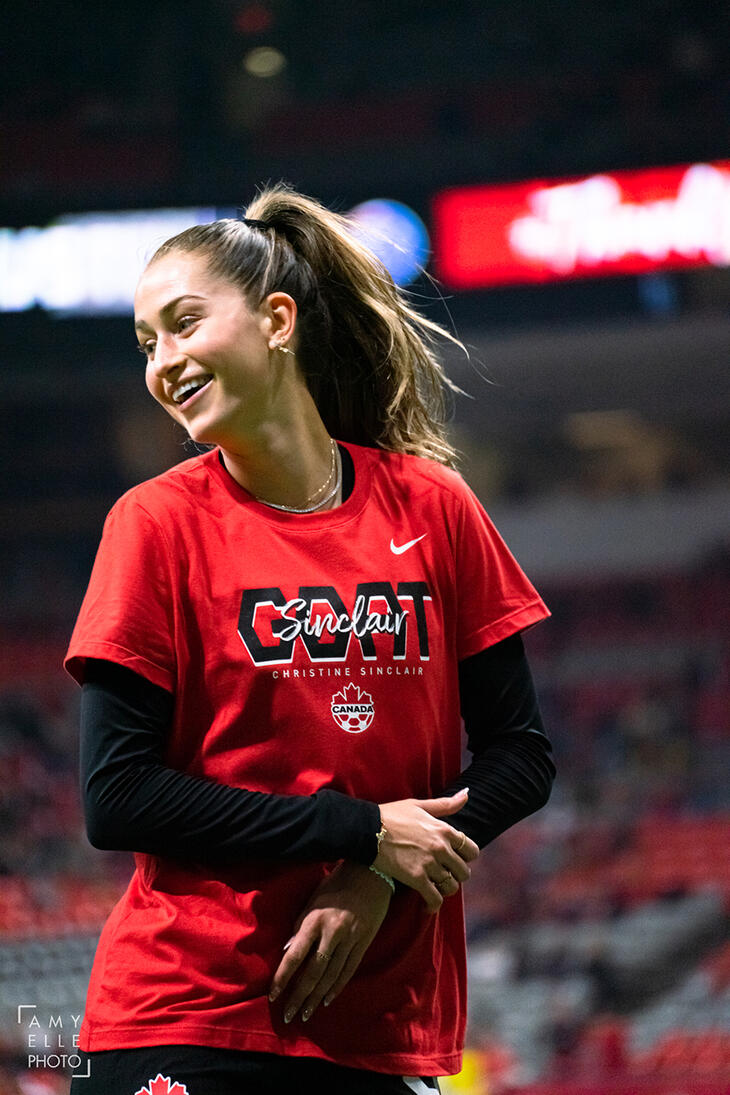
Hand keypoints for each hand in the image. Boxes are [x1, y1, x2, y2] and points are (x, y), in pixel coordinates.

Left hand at [268, 860, 391, 1024]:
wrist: (371, 873)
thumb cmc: (336, 884)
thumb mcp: (312, 901)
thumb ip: (300, 927)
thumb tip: (287, 952)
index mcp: (314, 920)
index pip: (294, 955)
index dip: (283, 978)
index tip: (273, 995)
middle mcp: (332, 932)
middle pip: (313, 972)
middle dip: (299, 996)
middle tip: (289, 1015)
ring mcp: (350, 939)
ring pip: (331, 976)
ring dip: (316, 998)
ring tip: (306, 1014)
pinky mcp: (364, 943)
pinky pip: (348, 970)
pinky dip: (336, 987)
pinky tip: (326, 999)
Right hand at [374, 788, 478, 912]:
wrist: (367, 829)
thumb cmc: (391, 815)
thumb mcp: (419, 805)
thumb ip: (446, 804)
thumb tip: (467, 794)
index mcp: (444, 830)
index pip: (471, 851)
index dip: (466, 857)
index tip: (456, 859)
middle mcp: (441, 848)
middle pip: (463, 872)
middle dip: (455, 875)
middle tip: (444, 874)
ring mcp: (429, 864)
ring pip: (451, 886)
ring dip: (444, 889)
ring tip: (435, 887)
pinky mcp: (416, 879)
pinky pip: (435, 899)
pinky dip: (433, 905)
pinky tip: (427, 905)